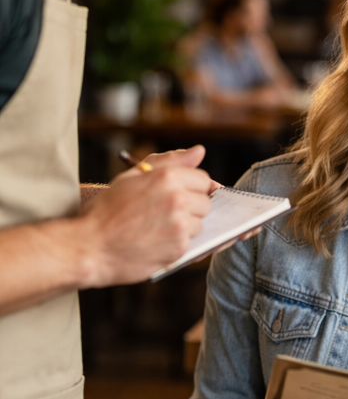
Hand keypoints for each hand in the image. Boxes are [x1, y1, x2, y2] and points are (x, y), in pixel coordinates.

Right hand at [79, 144, 212, 285]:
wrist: (90, 246)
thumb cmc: (106, 210)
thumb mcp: (132, 177)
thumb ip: (169, 162)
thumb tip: (200, 151)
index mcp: (168, 177)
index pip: (203, 180)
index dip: (190, 189)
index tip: (176, 196)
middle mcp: (178, 199)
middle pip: (205, 202)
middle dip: (190, 208)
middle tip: (162, 214)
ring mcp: (180, 225)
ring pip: (200, 224)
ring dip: (185, 227)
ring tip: (156, 229)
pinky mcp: (179, 248)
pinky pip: (191, 243)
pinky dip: (177, 244)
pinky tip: (155, 242)